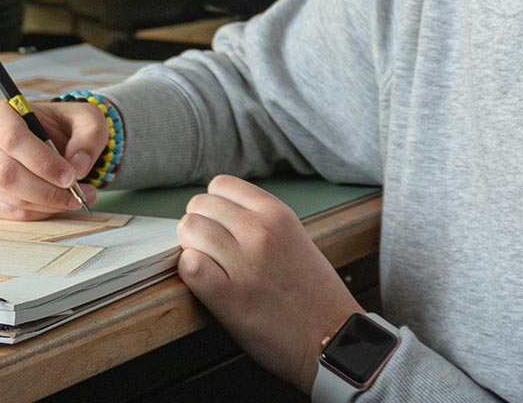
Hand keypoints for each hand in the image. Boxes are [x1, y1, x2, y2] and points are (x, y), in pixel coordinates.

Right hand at [0, 99, 105, 219]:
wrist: (52, 136)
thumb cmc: (63, 124)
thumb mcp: (86, 119)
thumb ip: (89, 137)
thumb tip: (78, 167)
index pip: (12, 138)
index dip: (42, 161)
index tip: (70, 176)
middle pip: (6, 172)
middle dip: (45, 189)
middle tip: (76, 192)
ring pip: (9, 195)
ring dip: (46, 203)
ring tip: (76, 198)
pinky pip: (10, 211)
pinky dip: (38, 212)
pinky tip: (58, 204)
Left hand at [177, 175, 362, 390]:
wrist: (334, 338)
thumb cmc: (315, 293)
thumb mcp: (295, 237)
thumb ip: (260, 221)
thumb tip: (219, 214)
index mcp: (277, 214)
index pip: (220, 185)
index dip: (214, 206)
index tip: (219, 225)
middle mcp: (259, 231)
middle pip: (199, 206)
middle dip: (200, 226)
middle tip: (213, 250)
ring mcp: (244, 263)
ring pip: (189, 231)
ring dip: (192, 248)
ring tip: (211, 267)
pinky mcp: (229, 296)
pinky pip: (189, 266)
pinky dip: (190, 272)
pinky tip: (207, 283)